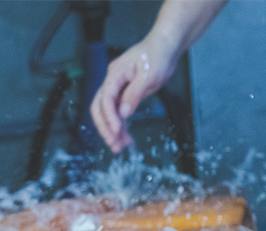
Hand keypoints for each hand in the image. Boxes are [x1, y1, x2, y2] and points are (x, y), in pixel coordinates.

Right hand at [91, 34, 178, 152]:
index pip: (105, 99)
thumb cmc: (157, 56)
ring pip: (109, 112)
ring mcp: (118, 88)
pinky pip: (119, 112)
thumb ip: (134, 94)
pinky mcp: (126, 93)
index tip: (117, 131)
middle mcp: (113, 81)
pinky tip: (126, 138)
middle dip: (105, 127)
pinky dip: (122, 125)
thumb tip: (124, 113)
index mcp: (115, 74)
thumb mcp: (149, 76)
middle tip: (113, 145)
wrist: (165, 47)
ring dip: (113, 130)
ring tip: (119, 147)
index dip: (110, 117)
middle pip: (100, 107)